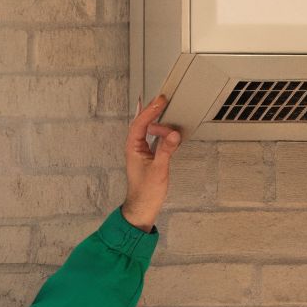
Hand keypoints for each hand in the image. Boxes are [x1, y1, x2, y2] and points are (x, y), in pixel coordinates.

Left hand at [121, 95, 182, 230]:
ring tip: (171, 128)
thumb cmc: (146, 191)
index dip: (150, 110)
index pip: (140, 123)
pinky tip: (170, 135)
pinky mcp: (149, 157)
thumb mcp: (159, 169)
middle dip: (154, 114)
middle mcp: (135, 147)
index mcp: (132, 147)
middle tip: (165, 103)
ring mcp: (142, 152)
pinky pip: (155, 140)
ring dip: (161, 127)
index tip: (160, 100)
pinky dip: (163, 135)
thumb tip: (174, 134)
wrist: (143, 206)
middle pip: (143, 124)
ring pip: (150, 132)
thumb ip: (166, 150)